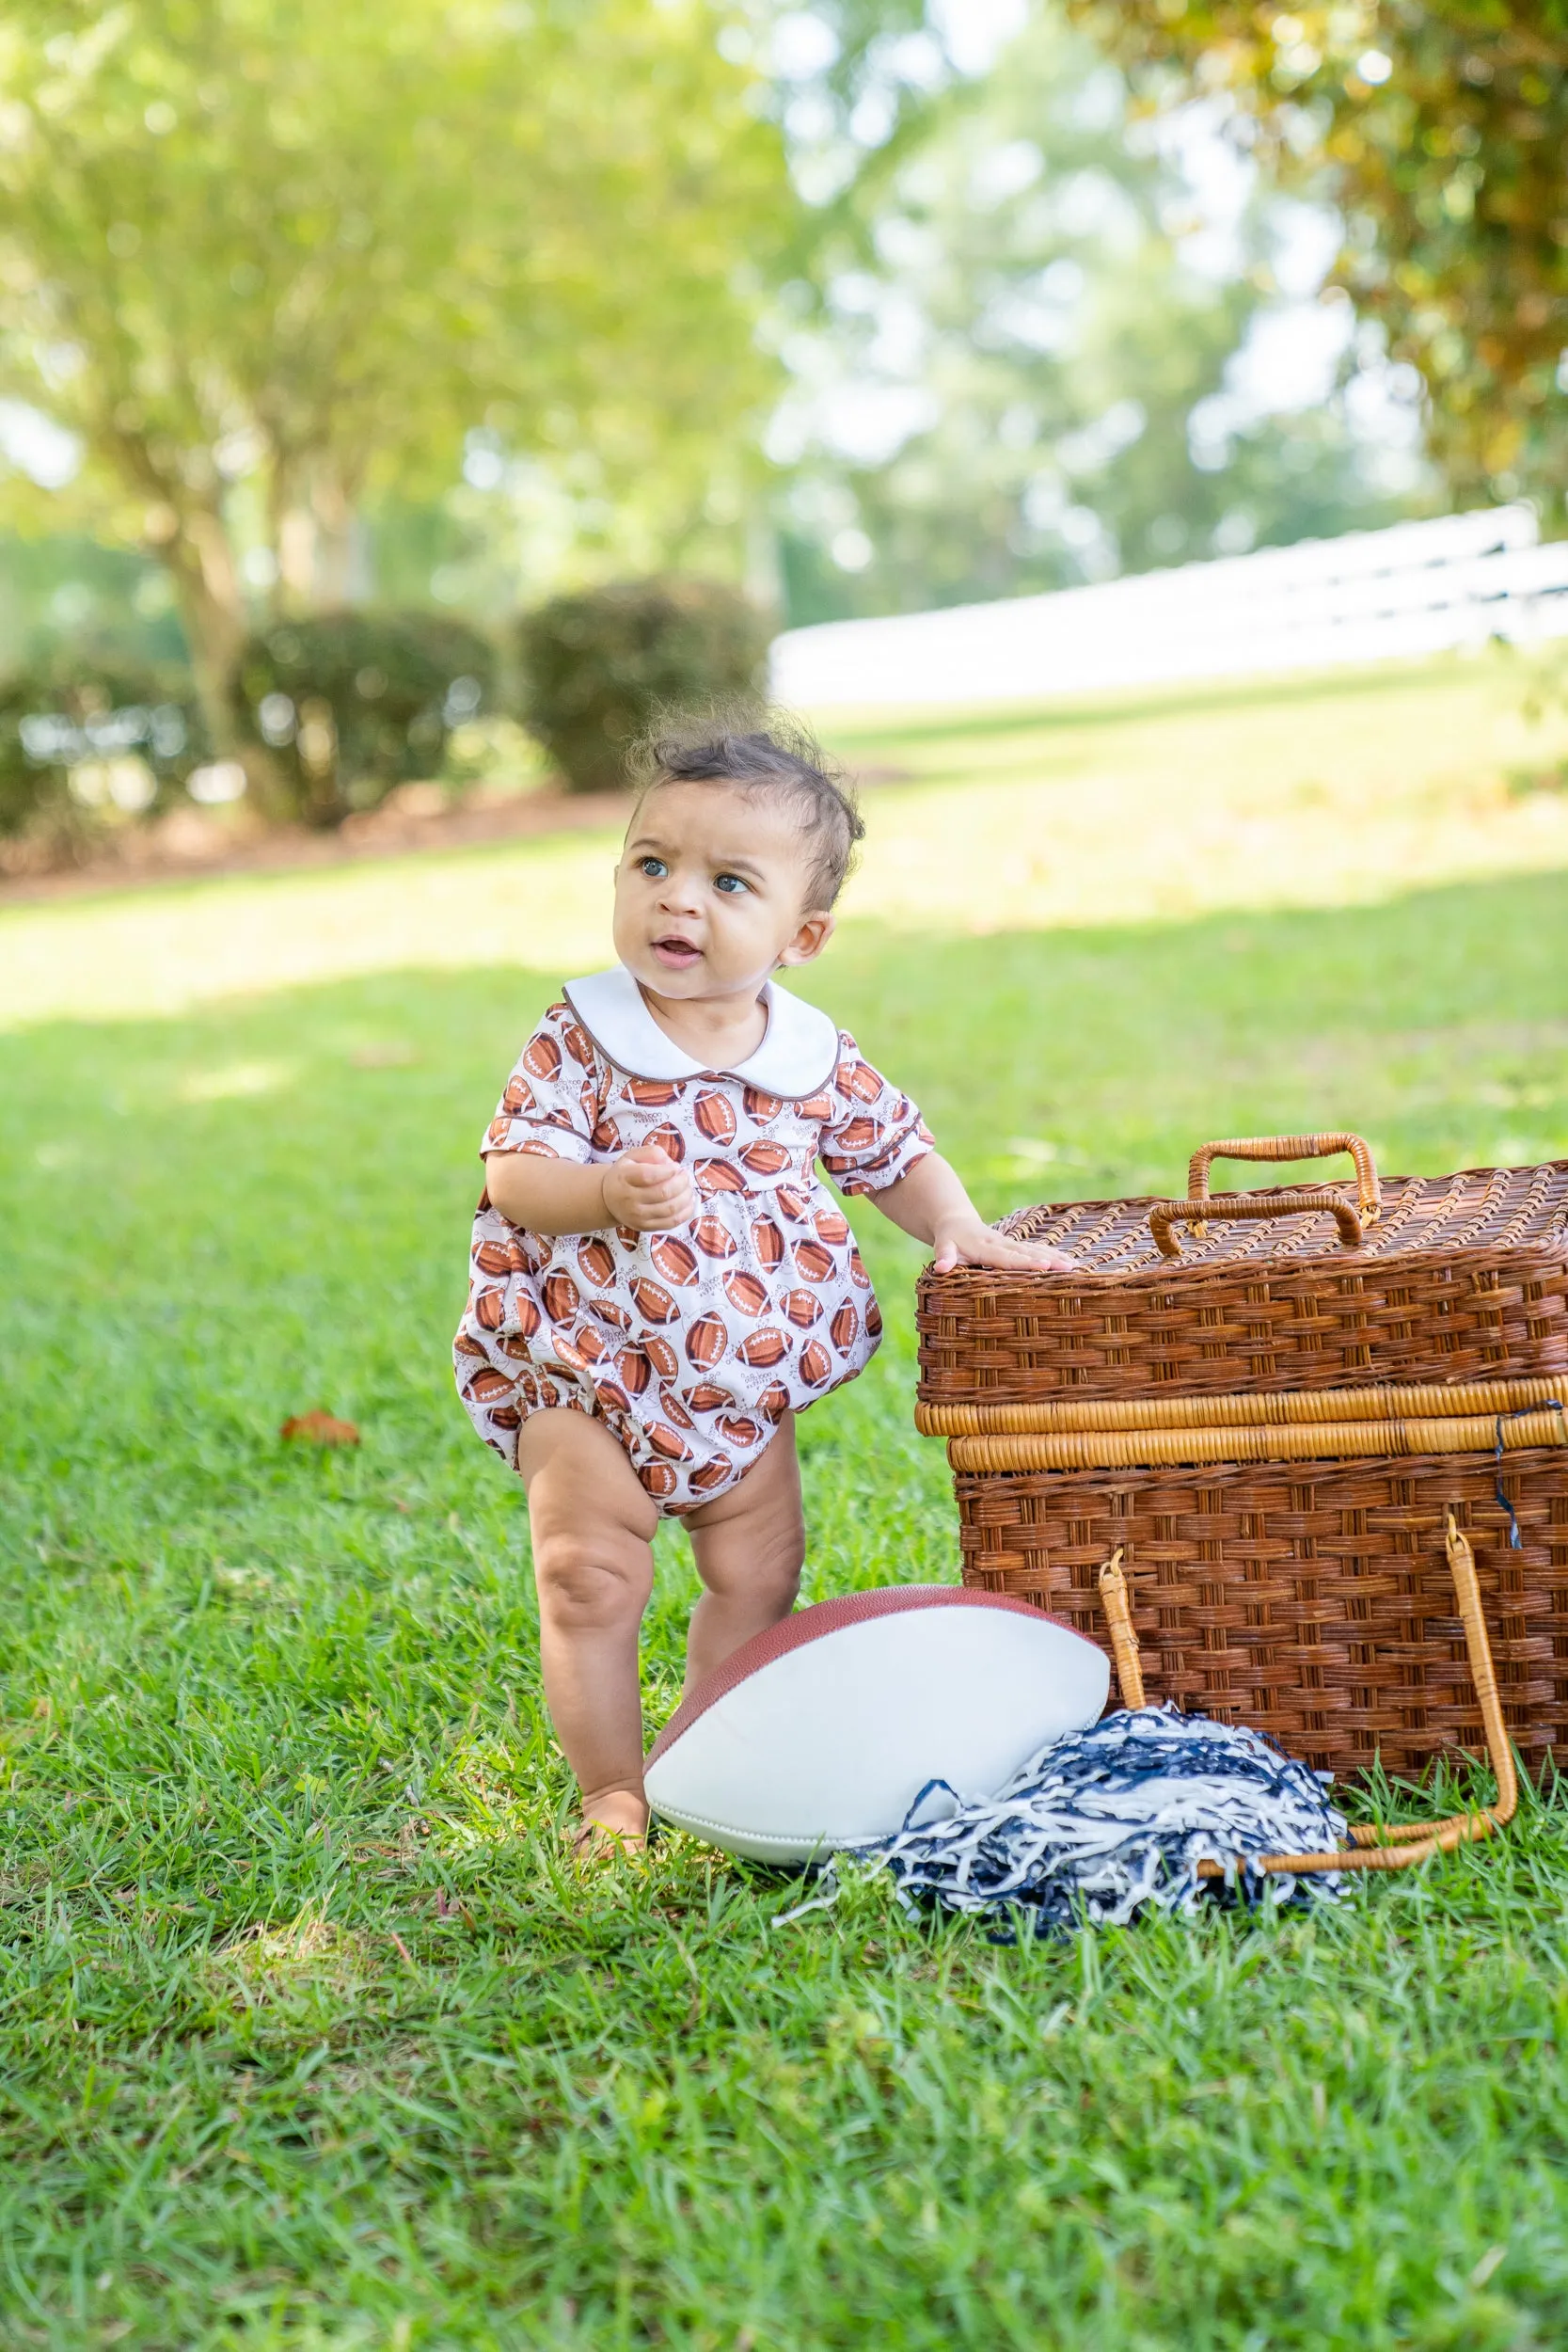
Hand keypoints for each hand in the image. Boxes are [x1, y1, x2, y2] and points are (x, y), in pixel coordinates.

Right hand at [600, 1143, 696, 1232]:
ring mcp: (637, 1216)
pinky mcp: (645, 1227)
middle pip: (663, 1193)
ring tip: (687, 1187)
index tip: (675, 1166)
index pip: (648, 1175)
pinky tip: (688, 1201)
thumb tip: (670, 1164)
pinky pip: (671, 1222)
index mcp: (624, 1178)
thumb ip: (651, 1153)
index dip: (668, 1171)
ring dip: (686, 1196)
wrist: (609, 1199)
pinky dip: (685, 1212)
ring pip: (670, 1209)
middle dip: (681, 1182)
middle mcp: (628, 1199)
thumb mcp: (632, 1156)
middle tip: (685, 1175)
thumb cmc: (625, 1174)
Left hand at [931, 1218, 1072, 1275]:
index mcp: (985, 1247)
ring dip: (1055, 1257)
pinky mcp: (1015, 1245)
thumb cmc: (949, 1239)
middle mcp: (1002, 1244)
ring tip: (1075, 1265)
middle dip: (1049, 1260)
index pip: (1007, 1258)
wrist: (956, 1221)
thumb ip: (944, 1257)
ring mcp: (1010, 1243)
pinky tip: (1069, 1261)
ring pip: (1035, 1250)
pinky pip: (1036, 1249)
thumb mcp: (943, 1247)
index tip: (1044, 1267)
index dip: (1025, 1263)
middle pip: (1027, 1253)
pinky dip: (1052, 1254)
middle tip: (1069, 1268)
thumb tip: (941, 1268)